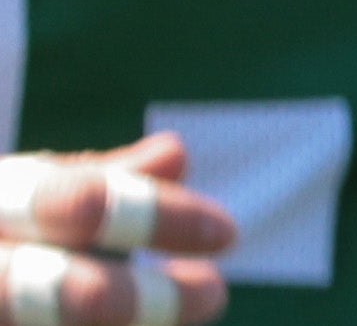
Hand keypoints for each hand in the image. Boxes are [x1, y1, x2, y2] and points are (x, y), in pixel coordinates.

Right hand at [0, 137, 234, 325]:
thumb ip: (90, 179)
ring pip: (48, 323)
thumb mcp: (17, 192)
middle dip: (144, 299)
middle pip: (62, 291)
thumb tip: (173, 155)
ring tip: (187, 311)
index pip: (80, 206)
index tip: (227, 233)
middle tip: (214, 294)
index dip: (155, 218)